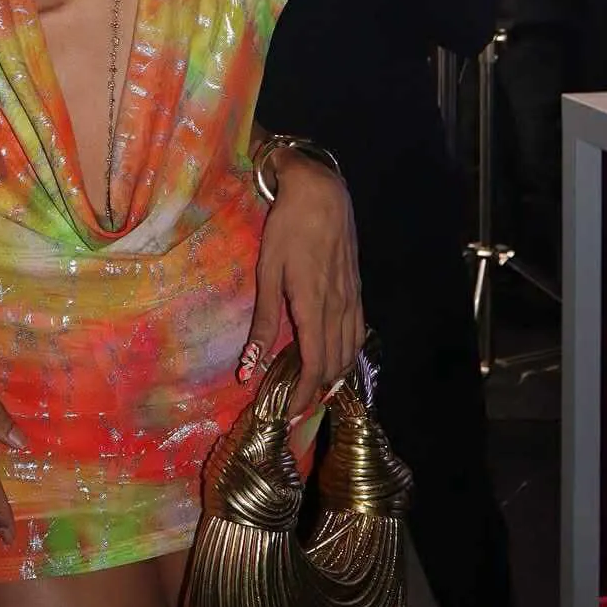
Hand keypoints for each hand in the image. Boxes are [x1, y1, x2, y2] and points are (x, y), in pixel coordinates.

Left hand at [243, 153, 364, 418]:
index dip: (305, 395)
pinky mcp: (356, 288)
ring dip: (335, 376)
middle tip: (298, 411)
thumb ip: (263, 320)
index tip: (290, 414)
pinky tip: (338, 358)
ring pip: (350, 351)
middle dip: (319, 393)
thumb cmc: (287, 227)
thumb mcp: (268, 271)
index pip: (315, 365)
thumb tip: (248, 366)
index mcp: (313, 306)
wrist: (322, 193)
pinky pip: (358, 332)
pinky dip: (348, 353)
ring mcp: (352, 298)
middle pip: (335, 364)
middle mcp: (338, 307)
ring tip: (316, 392)